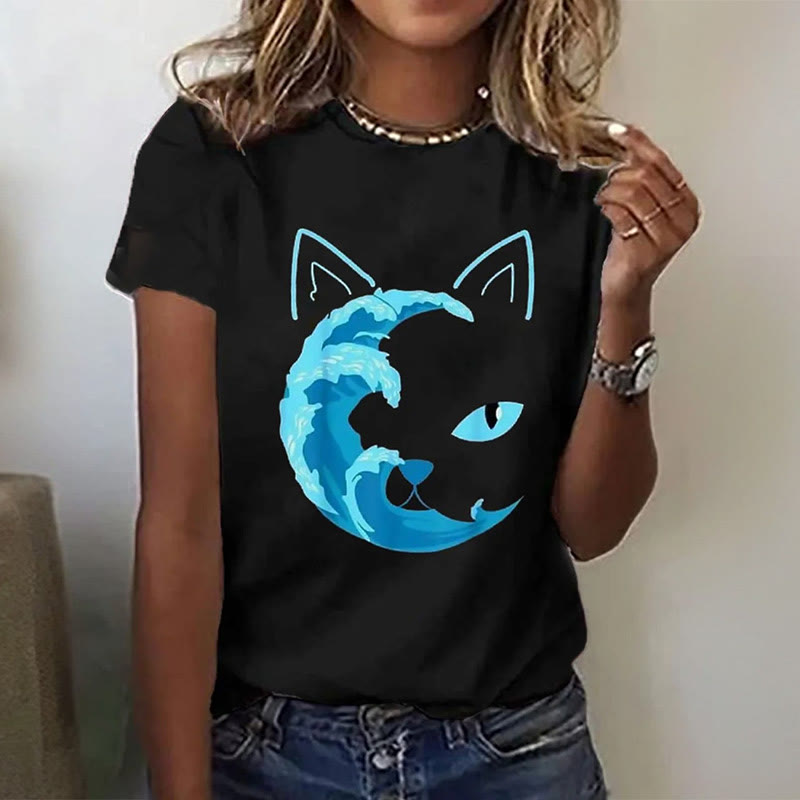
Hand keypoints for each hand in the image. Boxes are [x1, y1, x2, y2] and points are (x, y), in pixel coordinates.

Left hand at [594, 123, 701, 307]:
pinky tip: (605, 211)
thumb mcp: (644, 206)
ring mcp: (666, 237)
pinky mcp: (646, 251)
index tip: (618, 131)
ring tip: (605, 199)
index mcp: (687, 203)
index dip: (637, 144)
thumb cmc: (635, 245)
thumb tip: (629, 139)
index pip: (661, 163)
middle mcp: (682, 219)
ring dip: (610, 192)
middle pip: (645, 176)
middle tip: (608, 184)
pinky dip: (608, 208)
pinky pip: (621, 215)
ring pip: (632, 193)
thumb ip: (643, 176)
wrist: (628, 285)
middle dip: (619, 175)